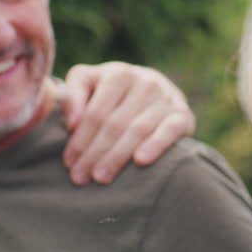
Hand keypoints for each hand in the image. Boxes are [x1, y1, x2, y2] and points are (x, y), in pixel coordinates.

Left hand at [60, 62, 194, 184]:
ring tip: (101, 178)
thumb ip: (73, 96)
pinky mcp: (183, 114)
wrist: (153, 90)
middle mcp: (145, 81)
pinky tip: (140, 161)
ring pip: (137, 130)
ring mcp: (166, 97)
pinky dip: (155, 145)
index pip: (95, 112)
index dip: (80, 139)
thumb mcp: (88, 84)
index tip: (69, 163)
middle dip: (94, 153)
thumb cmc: (111, 93)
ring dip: (117, 156)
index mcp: (118, 74)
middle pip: (114, 123)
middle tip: (80, 177)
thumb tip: (72, 124)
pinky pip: (169, 131)